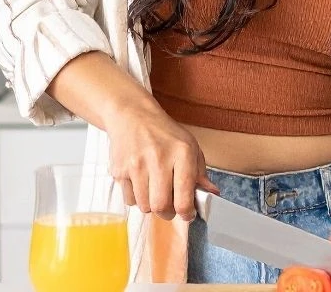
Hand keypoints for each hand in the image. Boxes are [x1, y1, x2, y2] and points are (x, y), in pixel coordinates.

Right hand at [103, 104, 218, 221]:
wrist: (132, 116)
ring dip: (151, 205)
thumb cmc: (164, 133)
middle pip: (161, 206)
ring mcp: (136, 165)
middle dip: (168, 213)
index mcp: (182, 153)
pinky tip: (141, 183)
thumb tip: (211, 194)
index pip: (184, 197)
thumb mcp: (189, 146)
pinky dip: (137, 198)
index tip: (187, 214)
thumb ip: (200, 172)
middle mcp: (158, 158)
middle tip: (170, 207)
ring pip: (144, 206)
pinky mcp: (119, 170)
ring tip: (155, 191)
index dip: (186, 213)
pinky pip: (129, 200)